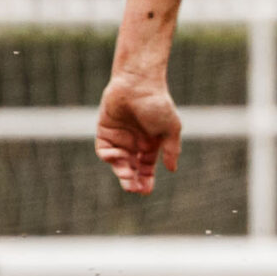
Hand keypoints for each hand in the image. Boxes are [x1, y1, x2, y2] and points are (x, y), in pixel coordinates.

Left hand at [95, 73, 181, 194]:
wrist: (138, 84)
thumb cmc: (157, 104)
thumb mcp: (170, 129)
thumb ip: (171, 149)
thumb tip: (172, 169)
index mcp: (151, 144)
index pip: (147, 167)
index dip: (146, 180)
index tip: (146, 190)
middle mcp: (135, 143)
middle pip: (132, 168)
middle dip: (133, 180)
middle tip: (134, 189)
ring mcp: (119, 138)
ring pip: (118, 162)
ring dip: (121, 171)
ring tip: (126, 178)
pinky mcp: (105, 131)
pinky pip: (104, 149)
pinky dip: (109, 156)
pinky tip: (116, 158)